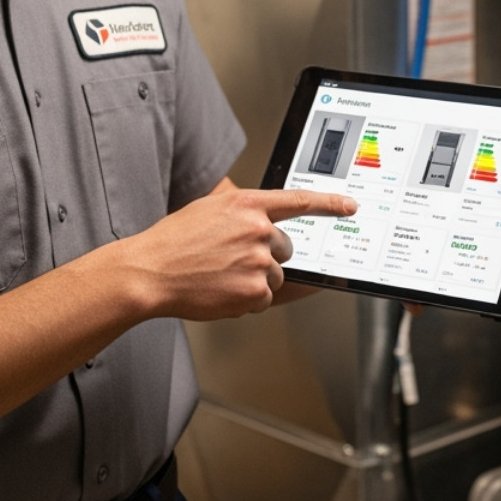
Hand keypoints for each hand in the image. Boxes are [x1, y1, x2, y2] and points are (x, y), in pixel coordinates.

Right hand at [126, 187, 356, 321]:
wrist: (149, 272)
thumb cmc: (174, 242)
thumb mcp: (210, 210)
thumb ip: (244, 213)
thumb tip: (269, 225)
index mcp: (247, 204)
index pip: (299, 201)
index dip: (330, 204)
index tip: (351, 206)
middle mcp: (258, 229)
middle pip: (286, 247)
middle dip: (266, 256)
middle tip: (232, 260)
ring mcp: (258, 260)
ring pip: (275, 275)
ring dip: (255, 279)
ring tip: (220, 275)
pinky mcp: (255, 290)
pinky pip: (264, 298)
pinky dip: (246, 299)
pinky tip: (221, 291)